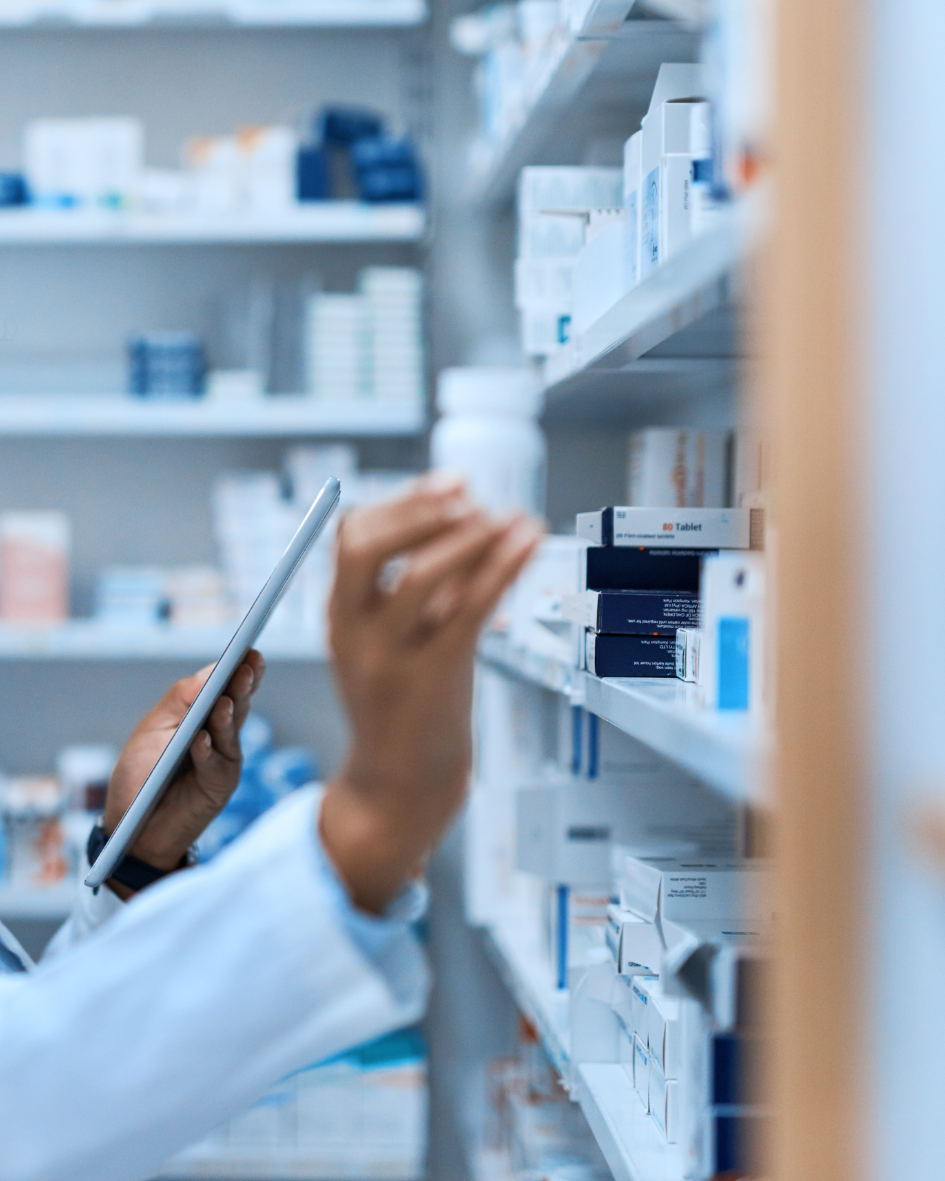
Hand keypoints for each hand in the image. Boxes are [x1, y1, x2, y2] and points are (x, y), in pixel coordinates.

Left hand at [104, 650, 265, 888]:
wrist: (132, 829)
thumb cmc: (139, 776)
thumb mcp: (152, 730)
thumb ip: (180, 699)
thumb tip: (213, 669)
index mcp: (201, 715)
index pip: (225, 686)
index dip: (238, 668)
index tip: (249, 649)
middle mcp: (218, 734)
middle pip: (236, 703)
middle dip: (242, 684)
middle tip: (249, 666)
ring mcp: (223, 760)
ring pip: (231, 730)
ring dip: (228, 713)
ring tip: (225, 698)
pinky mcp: (221, 785)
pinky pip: (215, 763)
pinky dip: (206, 751)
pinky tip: (201, 739)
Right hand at [320, 475, 542, 913]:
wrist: (399, 790)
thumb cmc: (406, 707)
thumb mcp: (395, 641)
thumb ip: (419, 588)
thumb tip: (468, 519)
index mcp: (339, 615)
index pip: (351, 535)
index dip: (403, 502)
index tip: (453, 486)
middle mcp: (354, 631)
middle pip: (366, 545)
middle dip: (420, 509)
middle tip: (470, 496)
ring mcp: (389, 657)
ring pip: (422, 575)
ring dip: (474, 536)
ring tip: (516, 519)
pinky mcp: (432, 680)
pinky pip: (469, 610)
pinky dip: (504, 566)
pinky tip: (529, 542)